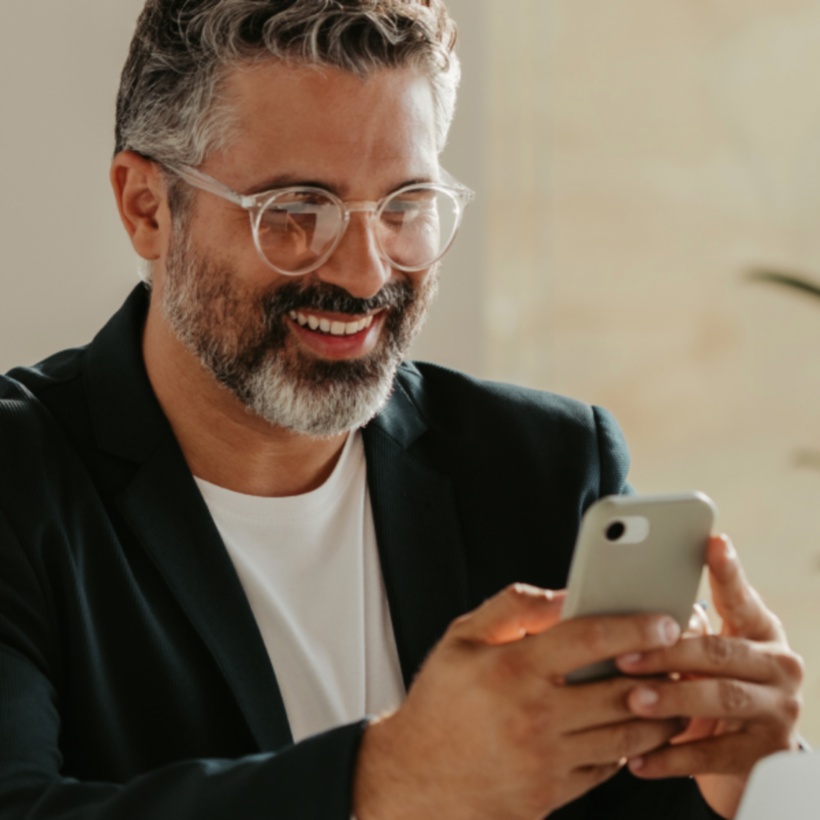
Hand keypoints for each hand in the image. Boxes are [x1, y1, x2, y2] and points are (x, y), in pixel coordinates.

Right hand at [354, 584, 684, 819]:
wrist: (415, 778)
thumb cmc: (440, 702)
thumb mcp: (460, 639)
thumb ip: (511, 608)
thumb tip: (562, 597)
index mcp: (513, 670)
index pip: (588, 640)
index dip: (633, 625)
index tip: (664, 619)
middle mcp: (534, 716)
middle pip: (621, 691)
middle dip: (662, 671)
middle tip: (682, 657)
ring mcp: (546, 760)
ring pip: (625, 735)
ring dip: (658, 713)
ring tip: (672, 694)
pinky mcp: (552, 793)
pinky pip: (607, 767)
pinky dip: (629, 747)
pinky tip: (632, 728)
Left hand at [617, 535, 803, 818]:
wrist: (748, 757)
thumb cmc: (709, 684)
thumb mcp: (704, 653)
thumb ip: (682, 630)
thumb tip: (629, 612)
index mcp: (760, 630)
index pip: (740, 596)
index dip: (727, 570)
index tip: (712, 540)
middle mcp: (778, 665)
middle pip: (720, 652)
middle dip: (668, 653)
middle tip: (625, 656)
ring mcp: (778, 711)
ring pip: (721, 699)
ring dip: (673, 699)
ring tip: (633, 700)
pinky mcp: (765, 756)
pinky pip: (714, 756)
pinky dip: (672, 757)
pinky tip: (637, 757)